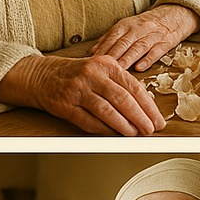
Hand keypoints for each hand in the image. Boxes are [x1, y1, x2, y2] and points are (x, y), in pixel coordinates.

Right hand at [0, 53, 165, 135]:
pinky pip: (88, 121)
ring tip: (134, 134)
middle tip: (150, 130)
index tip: (157, 119)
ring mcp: (76, 91)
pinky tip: (113, 134)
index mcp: (105, 64)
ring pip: (106, 110)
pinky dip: (103, 129)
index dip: (148, 106)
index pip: (133, 87)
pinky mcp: (65, 105)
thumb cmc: (76, 75)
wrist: (42, 76)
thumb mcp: (100, 71)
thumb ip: (120, 85)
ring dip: (123, 125)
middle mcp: (91, 75)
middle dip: (140, 117)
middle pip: (122, 99)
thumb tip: (144, 108)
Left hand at [90, 4, 199, 71]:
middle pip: (123, 43)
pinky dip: (147, 59)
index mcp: (125, 25)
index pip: (112, 38)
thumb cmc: (144, 25)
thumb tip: (92, 51)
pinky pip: (156, 51)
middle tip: (102, 69)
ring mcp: (152, 36)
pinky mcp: (166, 42)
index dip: (102, 50)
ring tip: (118, 69)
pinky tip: (139, 68)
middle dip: (112, 56)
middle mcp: (138, 29)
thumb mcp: (125, 27)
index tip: (92, 62)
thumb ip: (109, 39)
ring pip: (138, 47)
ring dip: (127, 59)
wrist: (174, 15)